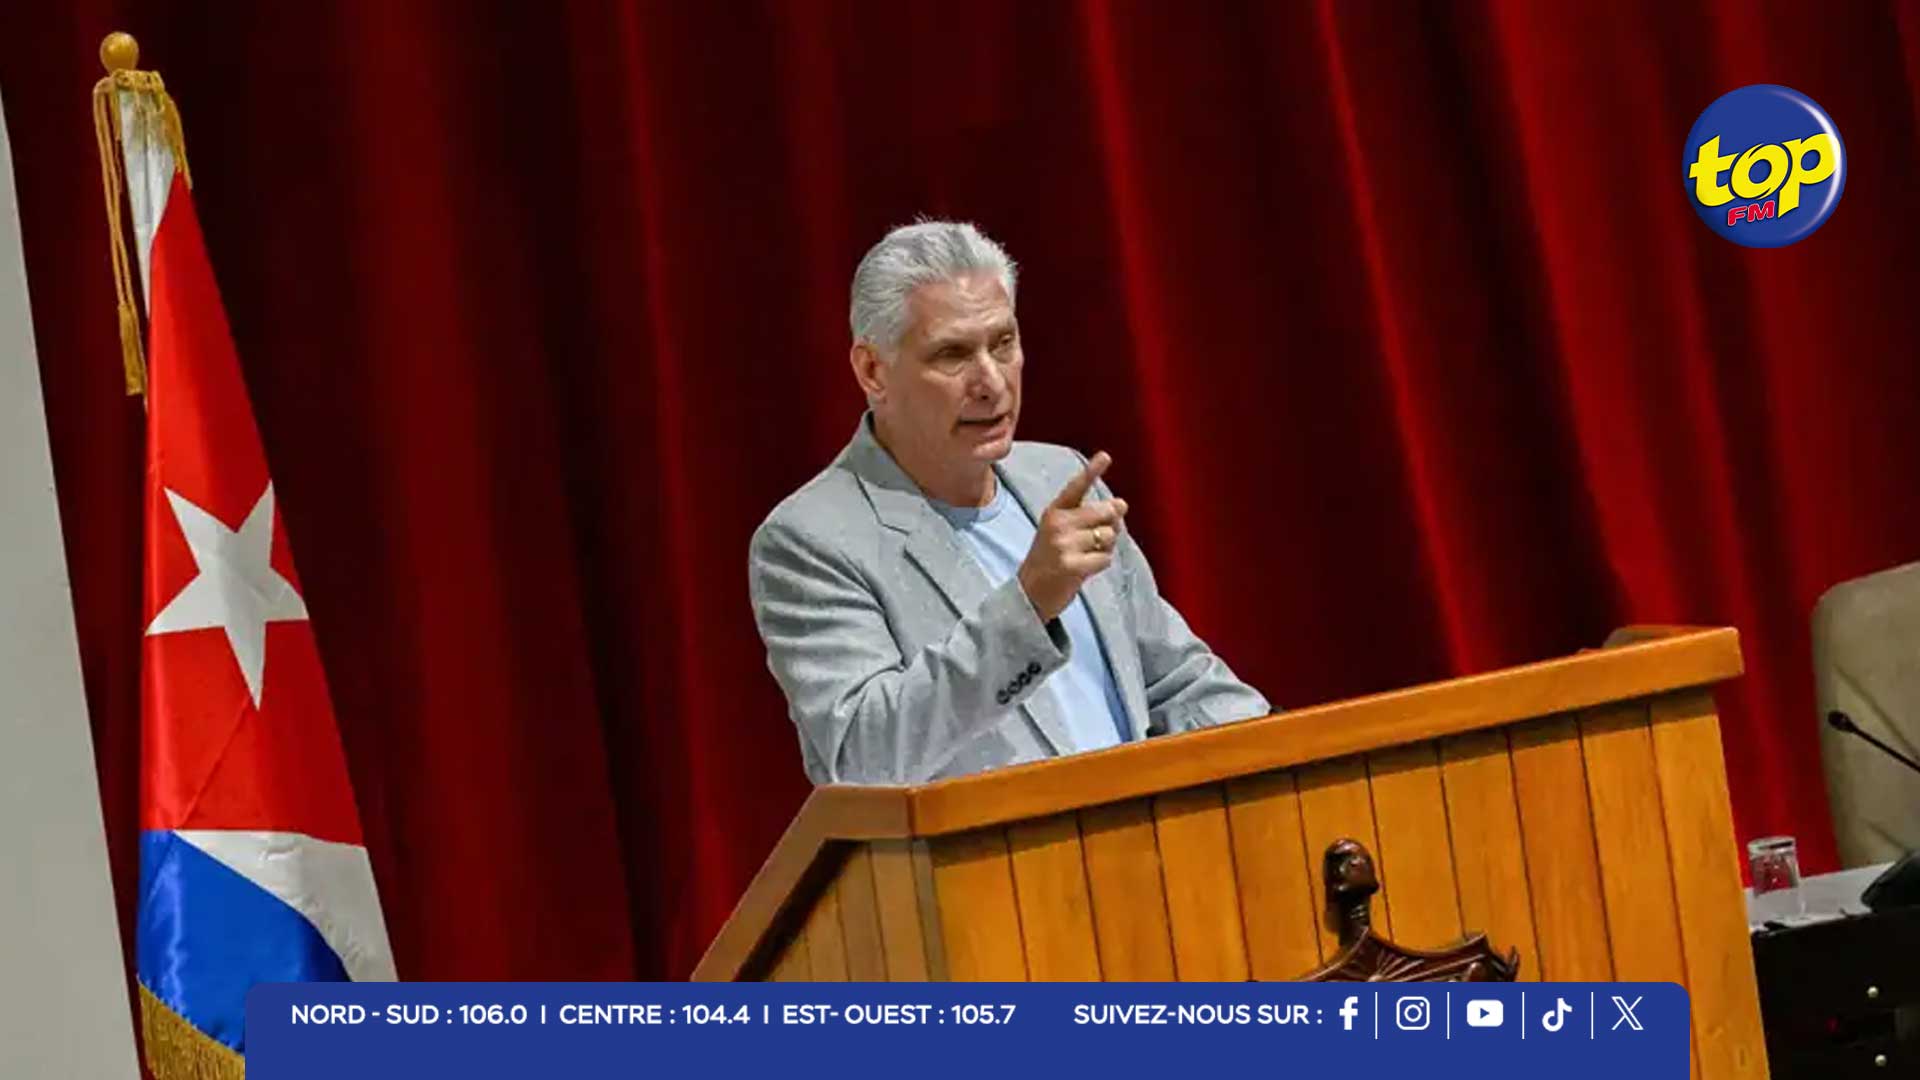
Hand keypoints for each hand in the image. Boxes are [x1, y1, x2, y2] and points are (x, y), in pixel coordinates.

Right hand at [1017, 451, 1128, 621]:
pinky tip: (1086, 568)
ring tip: (1087, 555)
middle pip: (1104, 512)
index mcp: (1054, 511)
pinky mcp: (1072, 565)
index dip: (1092, 471)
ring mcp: (1064, 545)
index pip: (1076, 487)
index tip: (1106, 456)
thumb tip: (1122, 505)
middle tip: (1098, 537)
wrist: (1030, 593)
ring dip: (1106, 546)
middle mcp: (1058, 524)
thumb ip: (1089, 517)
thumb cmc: (1052, 558)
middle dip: (1112, 523)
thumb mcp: (1061, 531)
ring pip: (1108, 536)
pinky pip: (1105, 558)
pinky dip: (1102, 563)